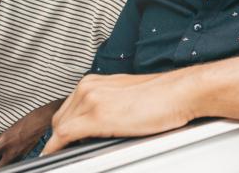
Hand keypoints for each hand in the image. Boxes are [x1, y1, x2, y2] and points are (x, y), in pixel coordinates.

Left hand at [0, 100, 62, 171]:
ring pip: (3, 167)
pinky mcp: (24, 156)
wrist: (41, 121)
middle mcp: (9, 152)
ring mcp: (17, 156)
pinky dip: (6, 164)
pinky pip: (12, 163)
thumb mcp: (7, 130)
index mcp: (2, 144)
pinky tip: (4, 163)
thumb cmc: (26, 123)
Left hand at [42, 72, 188, 154]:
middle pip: (60, 119)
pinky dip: (58, 148)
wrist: (180, 92)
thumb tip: (97, 124)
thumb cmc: (163, 96)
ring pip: (60, 128)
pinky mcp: (97, 116)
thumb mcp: (126, 96)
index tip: (66, 140)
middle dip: (62, 136)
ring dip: (62, 143)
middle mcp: (89, 87)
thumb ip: (107, 104)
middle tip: (69, 150)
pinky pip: (64, 136)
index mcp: (95, 81)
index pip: (67, 109)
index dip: (65, 128)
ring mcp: (91, 100)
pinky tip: (59, 155)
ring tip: (72, 153)